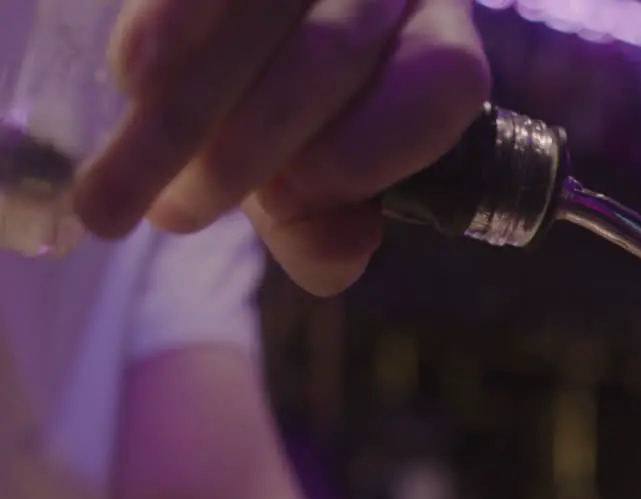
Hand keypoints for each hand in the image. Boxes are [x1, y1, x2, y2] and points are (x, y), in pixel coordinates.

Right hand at [75, 0, 489, 294]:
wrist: (228, 62)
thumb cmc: (290, 141)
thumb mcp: (313, 196)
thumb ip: (327, 233)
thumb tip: (336, 255)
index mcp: (438, 46)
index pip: (443, 78)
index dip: (365, 152)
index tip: (282, 206)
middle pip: (329, 54)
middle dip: (247, 149)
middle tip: (178, 215)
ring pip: (259, 16)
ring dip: (186, 113)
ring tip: (121, 196)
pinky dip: (165, 24)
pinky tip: (134, 79)